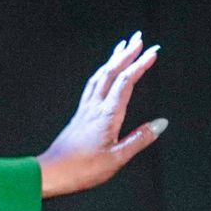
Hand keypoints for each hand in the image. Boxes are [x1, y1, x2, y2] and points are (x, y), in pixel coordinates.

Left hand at [36, 32, 165, 197]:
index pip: (126, 82)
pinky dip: (102, 73)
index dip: (139, 65)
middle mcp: (94, 107)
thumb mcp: (116, 158)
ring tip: (122, 47)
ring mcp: (85, 109)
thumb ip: (139, 139)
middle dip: (126, 54)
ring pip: (99, 77)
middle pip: (111, 73)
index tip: (153, 51)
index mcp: (107, 115)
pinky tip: (103, 73)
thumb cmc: (82, 169)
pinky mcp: (79, 115)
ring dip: (112, 60)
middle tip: (139, 38)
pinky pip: (92, 86)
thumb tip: (160, 124)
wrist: (50, 172)